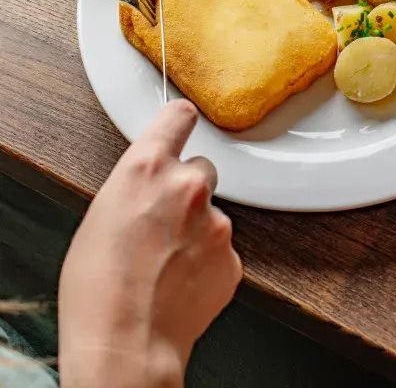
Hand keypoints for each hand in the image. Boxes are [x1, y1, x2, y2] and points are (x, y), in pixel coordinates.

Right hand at [59, 100, 241, 387]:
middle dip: (187, 188)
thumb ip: (135, 187)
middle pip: (201, 168)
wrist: (125, 345)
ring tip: (165, 263)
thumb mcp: (100, 215)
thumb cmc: (97, 287)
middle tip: (164, 221)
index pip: (178, 116)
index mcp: (147, 168)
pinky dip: (206, 260)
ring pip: (211, 212)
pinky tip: (181, 281)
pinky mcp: (232, 257)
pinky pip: (220, 248)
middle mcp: (187, 186)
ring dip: (197, 228)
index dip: (179, 122)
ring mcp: (215, 222)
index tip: (183, 123)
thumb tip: (148, 186)